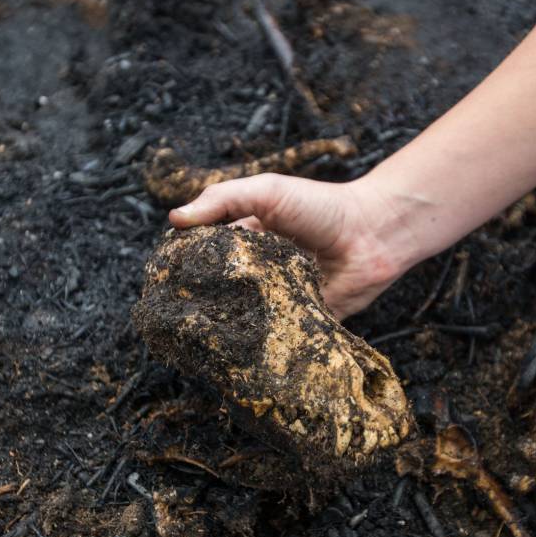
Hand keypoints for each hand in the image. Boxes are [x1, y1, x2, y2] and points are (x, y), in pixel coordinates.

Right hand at [168, 174, 406, 318]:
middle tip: (177, 312)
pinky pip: (274, 338)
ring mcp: (277, 300)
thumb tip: (175, 219)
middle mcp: (257, 274)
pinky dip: (261, 340)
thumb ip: (222, 200)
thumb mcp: (266, 191)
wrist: (373, 235)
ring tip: (203, 333)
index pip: (205, 257)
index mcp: (245, 242)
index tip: (162, 278)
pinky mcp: (298, 324)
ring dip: (229, 323)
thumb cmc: (321, 206)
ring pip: (243, 319)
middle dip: (201, 300)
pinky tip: (241, 345)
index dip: (185, 265)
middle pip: (220, 292)